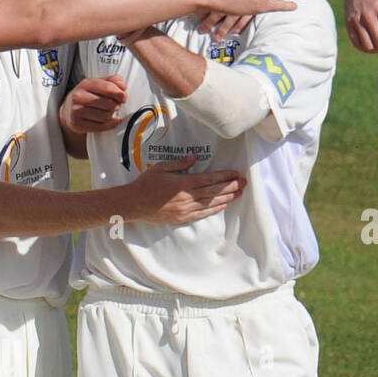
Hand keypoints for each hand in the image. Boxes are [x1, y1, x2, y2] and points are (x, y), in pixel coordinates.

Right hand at [61, 76, 127, 134]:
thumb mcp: (97, 84)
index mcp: (85, 84)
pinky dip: (110, 125)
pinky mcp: (77, 124)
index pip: (108, 88)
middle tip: (117, 105)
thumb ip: (112, 81)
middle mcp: (79, 97)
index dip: (120, 94)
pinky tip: (113, 121)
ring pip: (105, 116)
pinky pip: (100, 127)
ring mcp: (76, 111)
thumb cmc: (86, 95)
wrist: (69, 110)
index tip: (123, 97)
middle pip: (107, 103)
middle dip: (116, 105)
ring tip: (111, 112)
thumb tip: (122, 86)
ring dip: (112, 115)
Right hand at [123, 156, 245, 224]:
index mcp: (182, 183)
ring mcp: (185, 210)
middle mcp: (186, 197)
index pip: (210, 179)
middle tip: (245, 183)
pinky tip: (223, 205)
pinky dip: (214, 209)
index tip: (237, 174)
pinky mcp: (181, 218)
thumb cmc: (145, 184)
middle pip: (214, 192)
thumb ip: (179, 163)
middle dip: (231, 187)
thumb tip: (194, 158)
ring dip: (227, 198)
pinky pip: (202, 214)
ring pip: (211, 203)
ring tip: (239, 194)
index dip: (225, 176)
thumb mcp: (161, 168)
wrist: (133, 204)